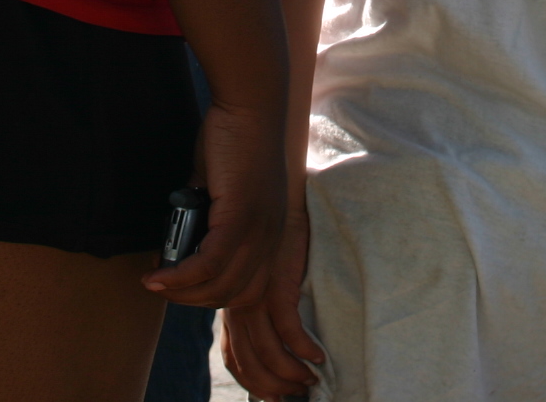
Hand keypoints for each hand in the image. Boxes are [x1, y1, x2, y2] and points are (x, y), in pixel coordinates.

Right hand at [144, 102, 285, 308]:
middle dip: (195, 300)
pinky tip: (158, 275)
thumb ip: (205, 216)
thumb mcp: (220, 188)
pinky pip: (210, 263)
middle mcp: (272, 236)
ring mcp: (260, 229)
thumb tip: (177, 241)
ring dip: (183, 293)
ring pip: (221, 286)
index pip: (251, 288)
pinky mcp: (241, 215)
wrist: (250, 103)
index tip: (183, 288)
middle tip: (163, 288)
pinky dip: (181, 275)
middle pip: (236, 296)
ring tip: (155, 283)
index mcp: (273, 232)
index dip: (214, 295)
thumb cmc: (234, 138)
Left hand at [222, 198, 323, 399]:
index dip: (249, 377)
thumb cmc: (242, 196)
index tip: (267, 394)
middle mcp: (239, 296)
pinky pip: (288, 323)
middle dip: (267, 385)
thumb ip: (234, 265)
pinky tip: (317, 355)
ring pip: (266, 349)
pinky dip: (303, 344)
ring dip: (286, 372)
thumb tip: (240, 288)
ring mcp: (257, 288)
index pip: (233, 351)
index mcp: (227, 292)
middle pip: (247, 358)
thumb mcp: (233, 239)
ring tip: (305, 382)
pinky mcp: (275, 276)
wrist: (256, 166)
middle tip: (287, 397)